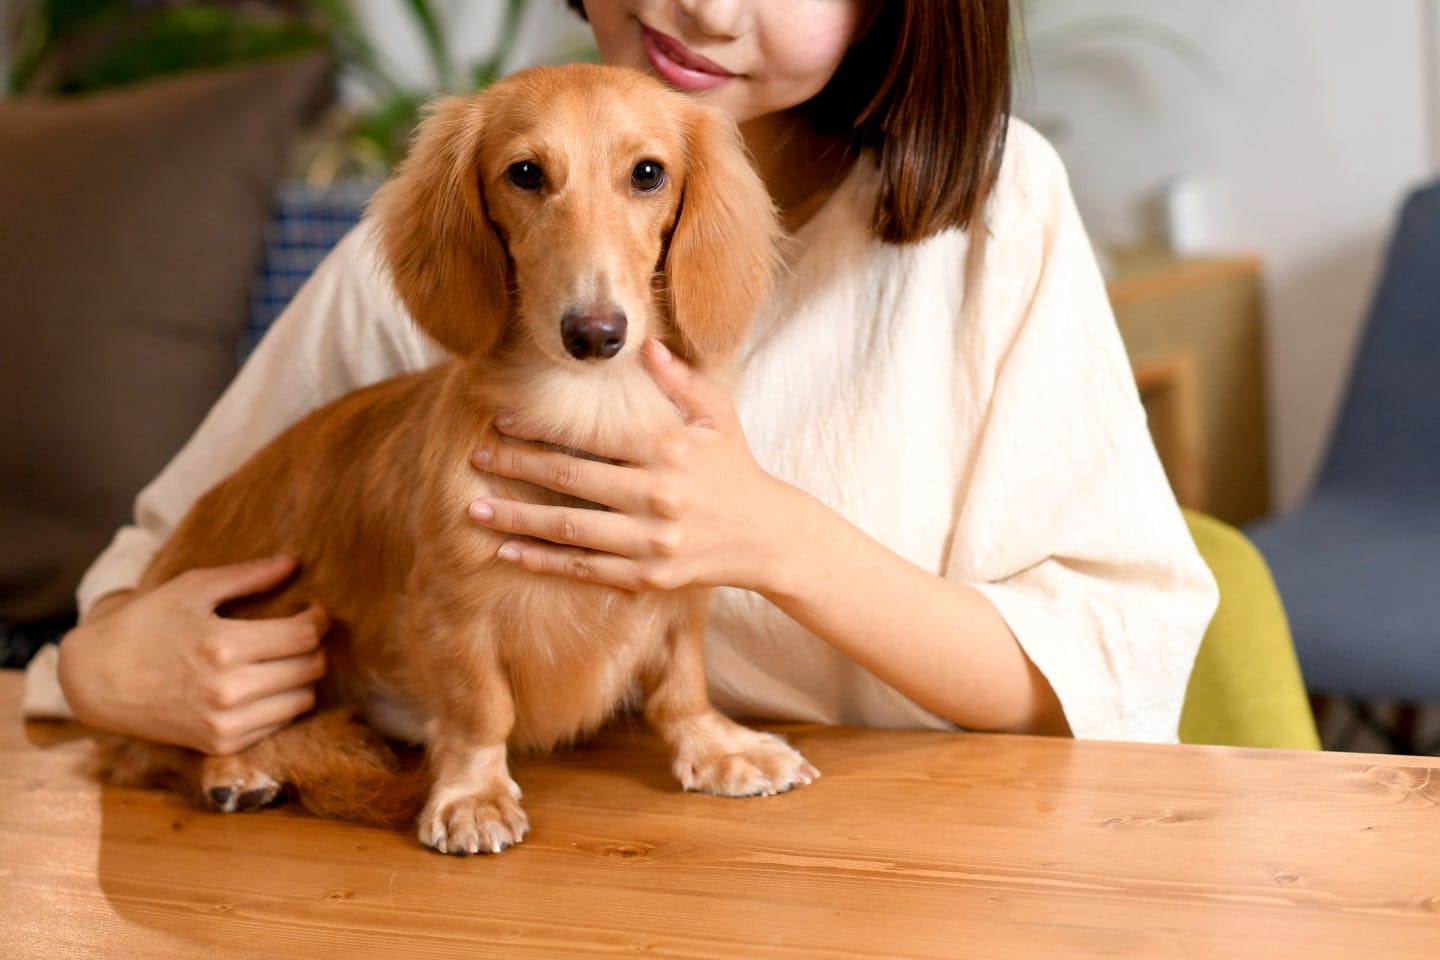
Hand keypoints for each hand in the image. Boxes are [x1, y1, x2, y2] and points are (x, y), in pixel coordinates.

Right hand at [57, 555, 327, 754]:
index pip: (304, 637)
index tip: (313, 611)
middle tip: (299, 633)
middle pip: (310, 669)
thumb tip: (292, 563)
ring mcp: (225, 723)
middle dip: (314, 647)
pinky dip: (280, 703)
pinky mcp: (221, 745)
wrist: (96, 680)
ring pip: (302, 700)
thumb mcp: (191, 589)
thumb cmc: (144, 625)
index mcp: (224, 646)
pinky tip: (262, 685)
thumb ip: (246, 576)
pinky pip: (278, 724)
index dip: (318, 621)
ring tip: (282, 659)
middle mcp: (229, 690)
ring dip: (301, 677)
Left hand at [468, 339, 798, 593]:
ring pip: (570, 530)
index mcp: (668, 450)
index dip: (541, 428)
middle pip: (571, 480)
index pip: (592, 435)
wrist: (767, 536)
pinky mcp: (648, 576)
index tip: (500, 419)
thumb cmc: (736, 468)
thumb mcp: (717, 416)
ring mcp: (651, 540)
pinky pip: (584, 569)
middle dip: (517, 468)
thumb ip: (679, 379)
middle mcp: (657, 495)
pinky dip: (542, 563)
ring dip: (517, 520)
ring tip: (474, 510)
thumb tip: (643, 342)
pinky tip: (507, 554)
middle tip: (475, 459)